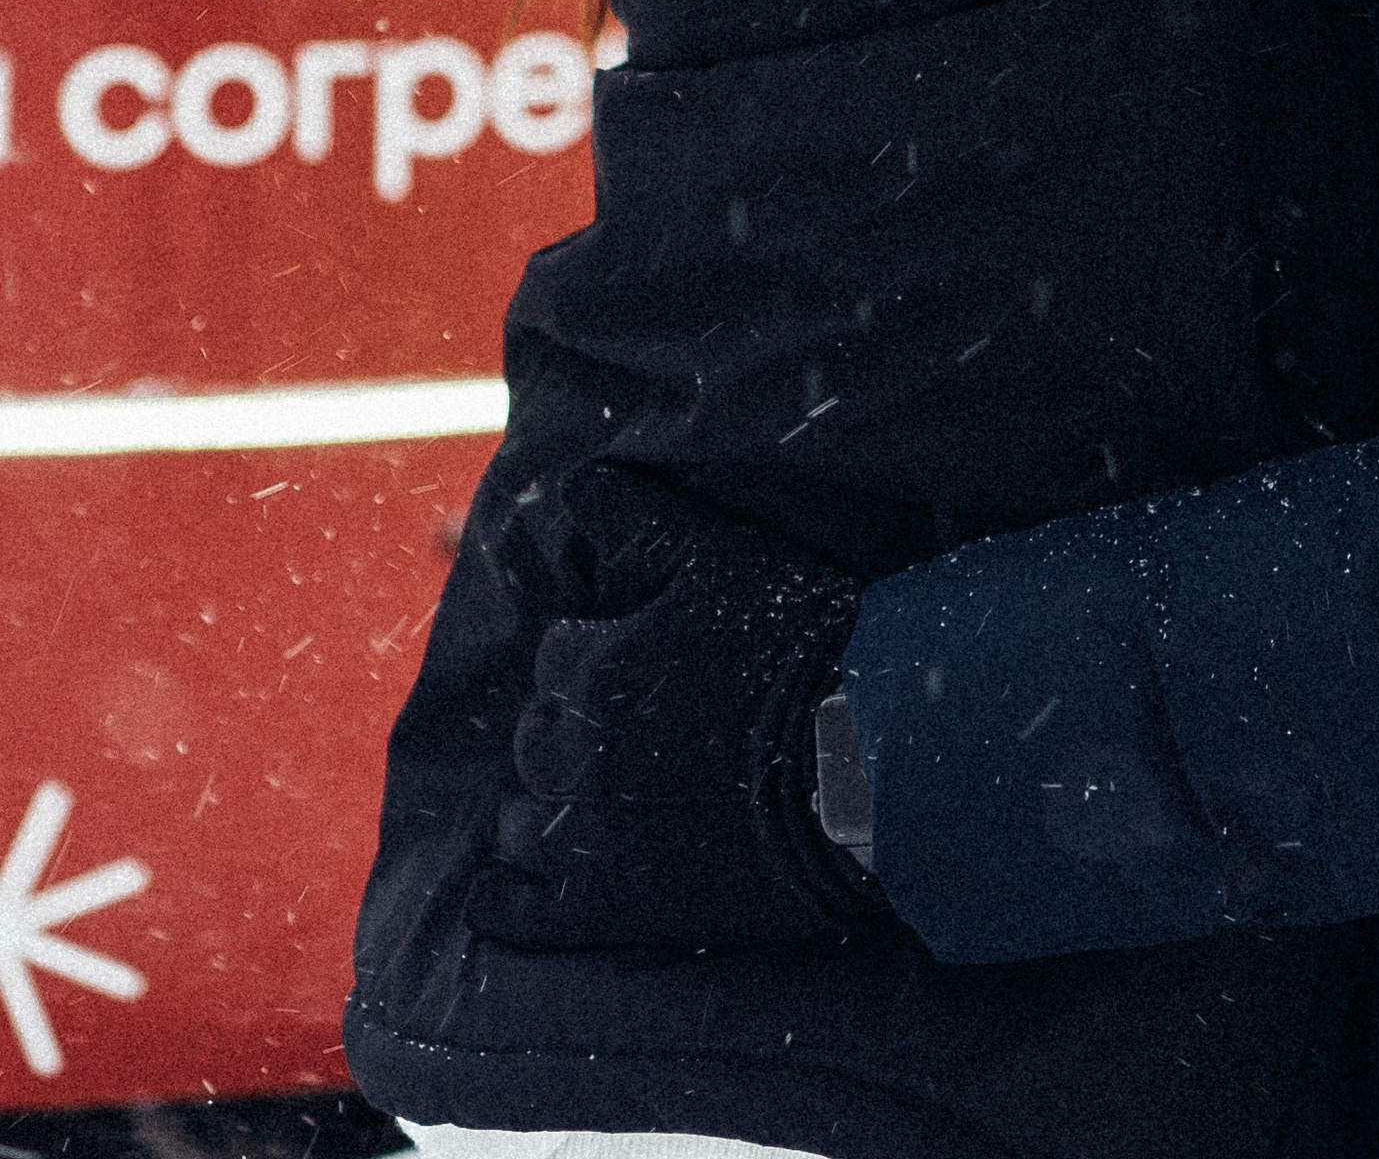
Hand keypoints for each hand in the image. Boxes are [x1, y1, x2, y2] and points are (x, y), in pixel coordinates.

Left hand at [464, 466, 872, 953]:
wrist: (864, 761)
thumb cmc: (796, 648)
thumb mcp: (720, 554)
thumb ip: (636, 514)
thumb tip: (576, 482)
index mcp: (594, 670)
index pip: (556, 658)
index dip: (593, 657)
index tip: (634, 664)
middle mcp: (576, 755)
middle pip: (535, 738)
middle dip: (567, 729)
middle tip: (621, 732)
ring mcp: (588, 839)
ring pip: (519, 819)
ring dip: (541, 806)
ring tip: (585, 801)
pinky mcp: (609, 910)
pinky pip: (514, 910)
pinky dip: (500, 897)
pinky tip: (505, 888)